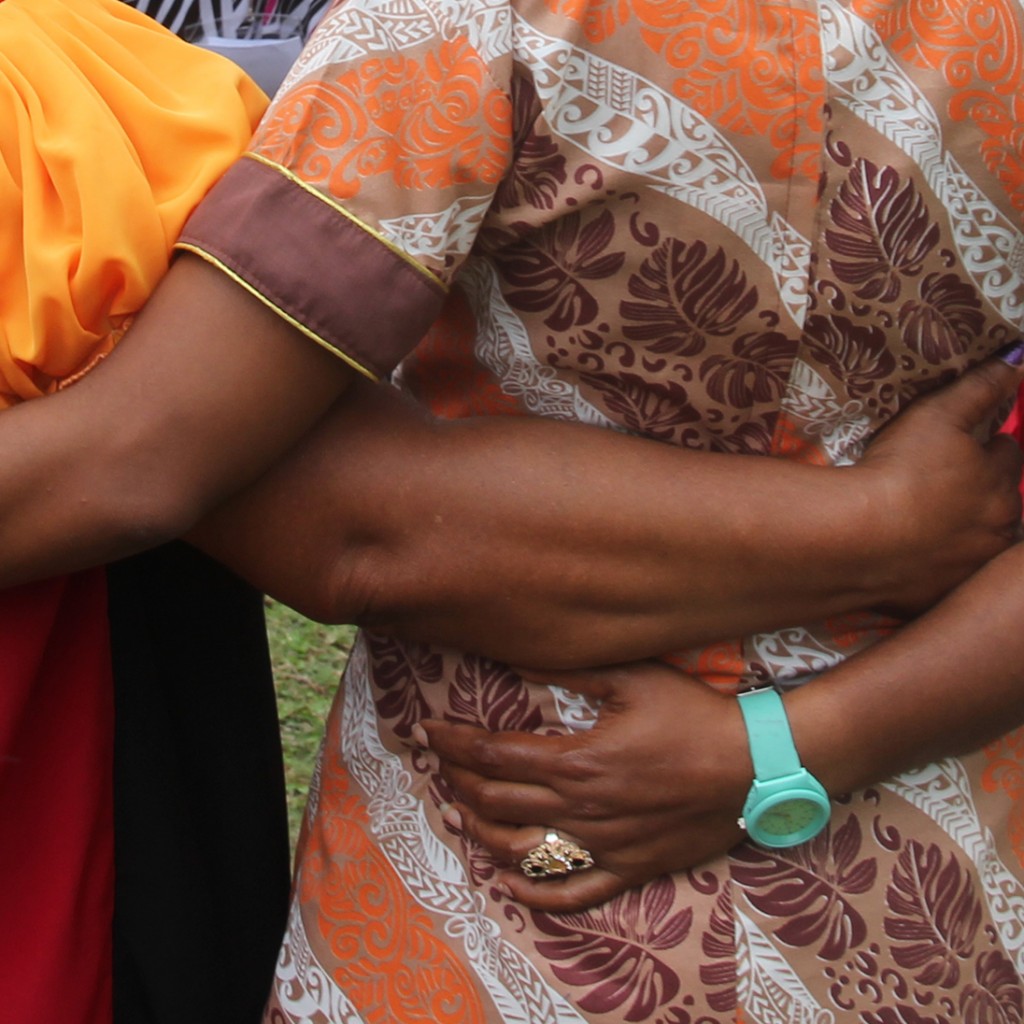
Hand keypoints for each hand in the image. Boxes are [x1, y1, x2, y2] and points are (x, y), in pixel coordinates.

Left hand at [420, 661, 748, 910]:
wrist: (757, 767)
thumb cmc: (695, 716)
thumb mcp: (632, 679)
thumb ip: (570, 671)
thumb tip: (517, 659)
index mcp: (576, 762)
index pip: (493, 756)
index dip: (453, 744)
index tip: (427, 732)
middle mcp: (580, 810)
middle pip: (496, 803)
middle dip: (456, 782)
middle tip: (436, 765)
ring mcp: (603, 846)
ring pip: (521, 851)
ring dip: (479, 834)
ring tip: (453, 816)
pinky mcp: (629, 869)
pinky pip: (573, 892)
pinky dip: (534, 892)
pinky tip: (509, 882)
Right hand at [853, 354, 1022, 614]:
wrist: (861, 537)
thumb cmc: (902, 469)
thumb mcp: (938, 415)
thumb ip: (980, 388)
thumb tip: (1015, 362)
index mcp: (998, 481)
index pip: (1008, 453)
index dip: (990, 446)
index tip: (974, 445)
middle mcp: (995, 527)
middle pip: (1003, 507)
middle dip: (987, 497)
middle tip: (952, 490)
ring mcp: (967, 567)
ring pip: (981, 548)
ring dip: (968, 537)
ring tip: (937, 528)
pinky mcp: (936, 595)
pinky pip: (944, 583)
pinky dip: (936, 572)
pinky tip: (916, 562)